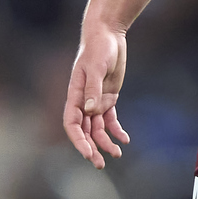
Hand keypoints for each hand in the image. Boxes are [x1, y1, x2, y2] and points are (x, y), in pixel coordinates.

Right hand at [63, 26, 129, 168]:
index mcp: (75, 95)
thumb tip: (90, 110)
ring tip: (117, 154)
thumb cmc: (98, 48)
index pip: (72, 123)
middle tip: (100, 164)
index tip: (88, 153)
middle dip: (91, 148)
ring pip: (98, 128)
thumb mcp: (95, 66)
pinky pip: (111, 118)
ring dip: (105, 142)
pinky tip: (125, 139)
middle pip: (85, 131)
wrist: (108, 35)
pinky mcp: (109, 97)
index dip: (78, 140)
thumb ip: (92, 88)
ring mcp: (96, 100)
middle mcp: (84, 101)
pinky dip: (116, 130)